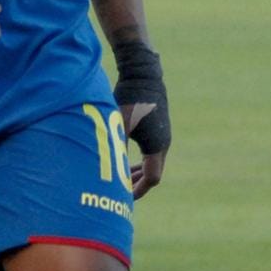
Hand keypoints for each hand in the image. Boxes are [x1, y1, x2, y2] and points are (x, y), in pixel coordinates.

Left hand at [112, 40, 169, 198]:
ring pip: (154, 161)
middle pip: (155, 172)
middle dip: (138, 183)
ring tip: (122, 175)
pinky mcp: (160, 126)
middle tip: (121, 191)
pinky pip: (153, 150)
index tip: (125, 198)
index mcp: (157, 145)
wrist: (144, 72)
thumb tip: (105, 167)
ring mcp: (164, 133)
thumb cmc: (130, 97)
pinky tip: (126, 155)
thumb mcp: (119, 124)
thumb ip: (116, 147)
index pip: (152, 179)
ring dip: (139, 171)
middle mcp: (164, 142)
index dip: (138, 191)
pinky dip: (142, 159)